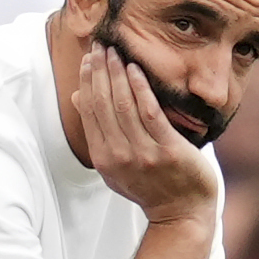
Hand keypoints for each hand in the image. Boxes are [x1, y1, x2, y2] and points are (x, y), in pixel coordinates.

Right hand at [71, 42, 216, 225]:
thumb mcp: (116, 165)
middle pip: (103, 104)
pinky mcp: (167, 151)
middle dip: (100, 71)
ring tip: (116, 51)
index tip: (89, 58)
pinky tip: (136, 69)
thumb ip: (98, 134)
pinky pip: (150, 113)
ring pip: (123, 105)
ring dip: (117, 74)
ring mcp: (143, 154)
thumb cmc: (150, 186)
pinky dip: (140, 88)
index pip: (90, 112)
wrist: (181, 213)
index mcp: (104, 159)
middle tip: (101, 45)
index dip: (88, 82)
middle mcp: (119, 156)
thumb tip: (77, 97)